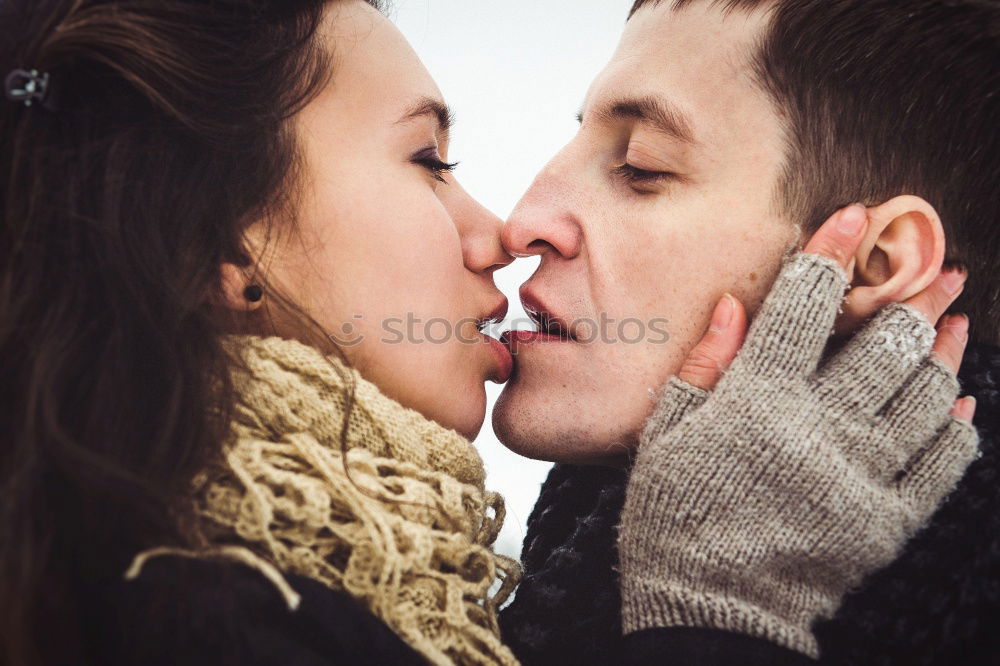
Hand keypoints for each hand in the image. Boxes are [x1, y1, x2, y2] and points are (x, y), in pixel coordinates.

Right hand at [621, 204, 979, 656]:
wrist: (708, 608)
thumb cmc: (673, 517)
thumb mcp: (666, 435)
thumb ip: (702, 367)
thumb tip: (734, 305)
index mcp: (757, 401)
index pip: (804, 305)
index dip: (832, 253)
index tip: (856, 216)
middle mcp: (819, 428)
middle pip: (885, 342)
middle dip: (916, 293)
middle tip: (940, 265)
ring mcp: (862, 474)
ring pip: (924, 393)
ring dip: (943, 350)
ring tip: (953, 321)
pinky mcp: (888, 519)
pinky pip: (941, 463)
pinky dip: (955, 426)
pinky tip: (957, 400)